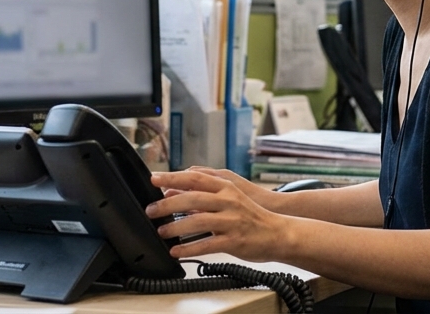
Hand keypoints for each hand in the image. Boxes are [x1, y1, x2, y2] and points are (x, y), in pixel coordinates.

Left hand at [148, 169, 291, 261]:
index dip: (172, 177)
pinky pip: (206, 245)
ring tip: (161, 232)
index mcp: (226, 187)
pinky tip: (176, 251)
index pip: (194, 178)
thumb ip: (202, 193)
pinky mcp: (234, 241)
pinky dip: (188, 248)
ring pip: (197, 220)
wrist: (279, 232)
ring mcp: (232, 221)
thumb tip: (173, 190)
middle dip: (167, 204)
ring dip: (175, 227)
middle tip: (150, 210)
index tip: (153, 179)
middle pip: (192, 198)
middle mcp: (228, 201)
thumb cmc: (250, 215)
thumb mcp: (229, 197)